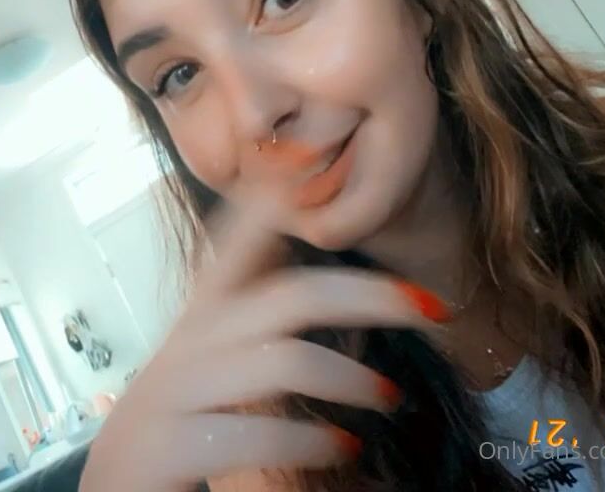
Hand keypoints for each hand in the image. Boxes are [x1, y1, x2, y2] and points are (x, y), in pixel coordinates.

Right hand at [78, 201, 449, 491]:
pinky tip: (340, 446)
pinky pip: (256, 430)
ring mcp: (175, 392)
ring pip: (282, 360)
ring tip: (389, 397)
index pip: (237, 244)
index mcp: (202, 321)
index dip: (274, 203)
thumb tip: (327, 293)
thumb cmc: (180, 429)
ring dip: (349, 377)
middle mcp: (188, 345)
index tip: (318, 159)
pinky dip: (310, 438)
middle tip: (433, 307)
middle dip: (369, 295)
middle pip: (290, 295)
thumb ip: (259, 334)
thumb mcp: (214, 370)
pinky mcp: (171, 443)